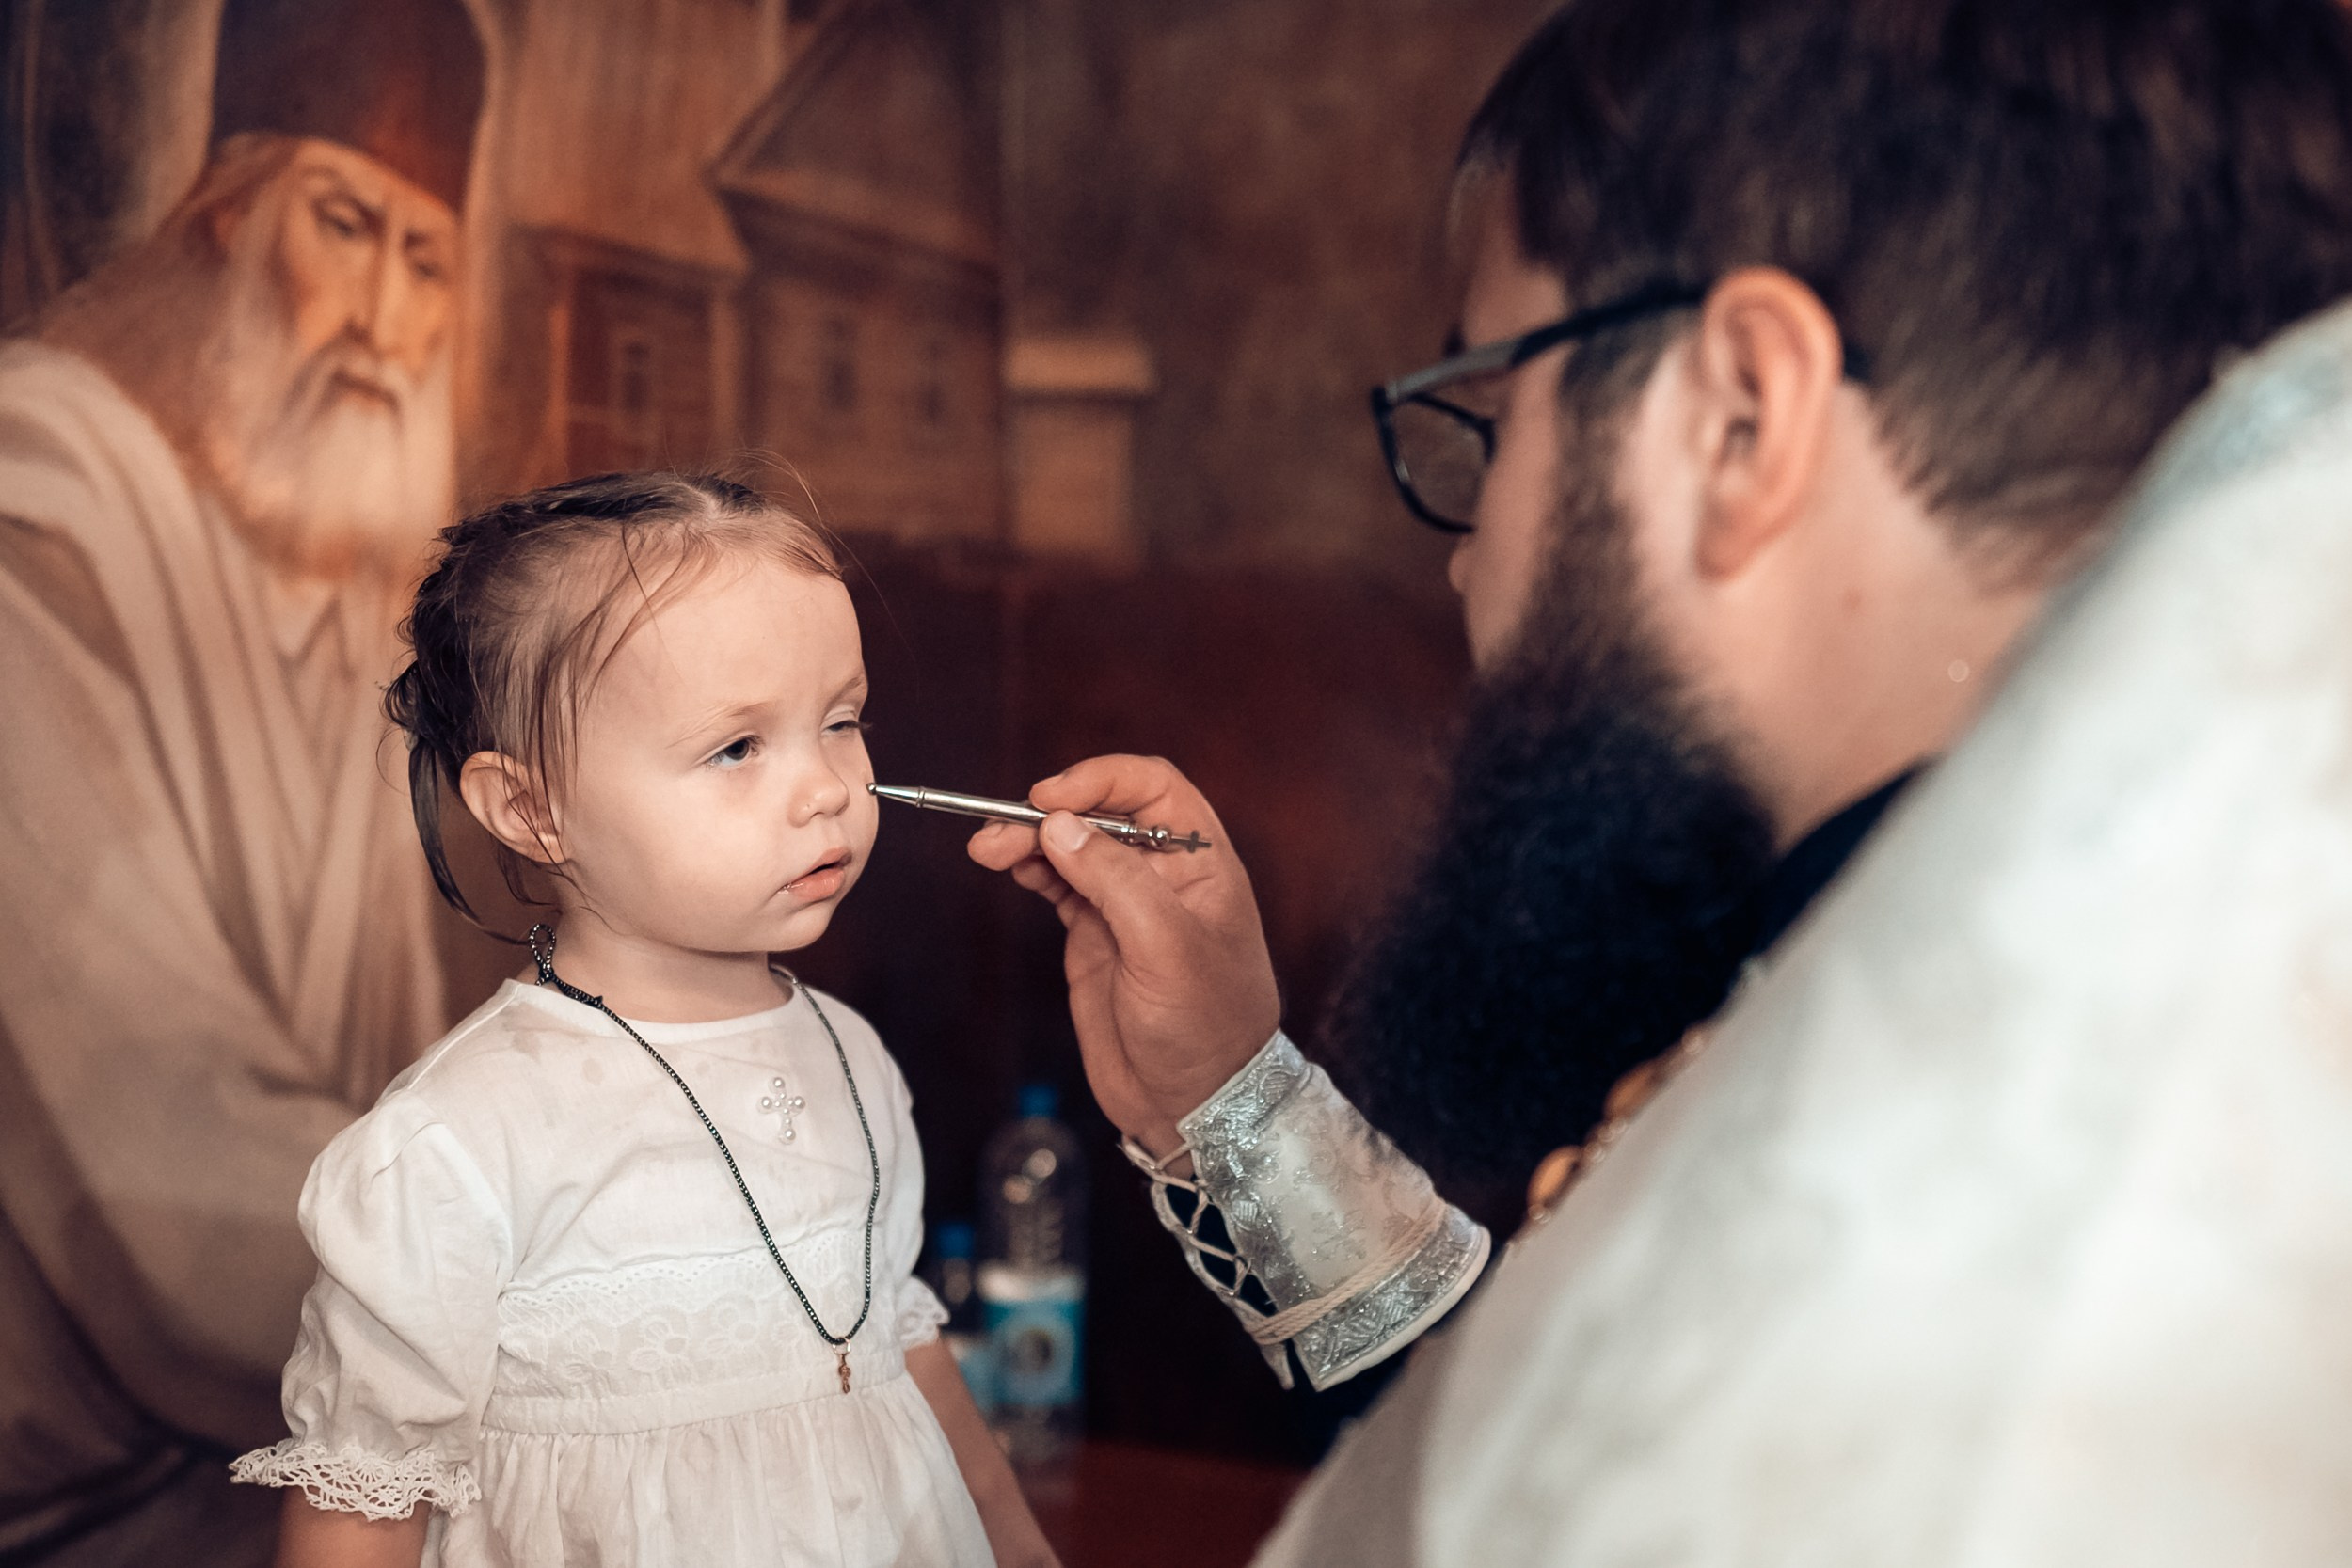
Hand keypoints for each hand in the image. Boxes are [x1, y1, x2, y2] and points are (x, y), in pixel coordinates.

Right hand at [968, 756, 1280, 1154]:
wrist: (1195, 1105)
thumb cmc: (1207, 1028)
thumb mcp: (1167, 949)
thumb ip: (1115, 881)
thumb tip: (1060, 825)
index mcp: (1200, 863)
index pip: (1153, 788)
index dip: (1101, 779)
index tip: (1052, 797)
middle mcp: (1164, 875)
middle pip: (1101, 813)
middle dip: (1050, 811)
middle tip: (1001, 831)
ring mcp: (1126, 905)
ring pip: (1072, 847)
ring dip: (1029, 839)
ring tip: (988, 848)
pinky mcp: (1096, 935)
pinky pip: (1058, 884)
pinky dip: (1030, 869)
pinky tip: (1008, 866)